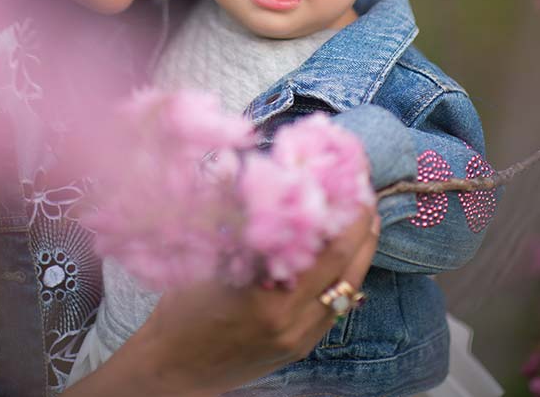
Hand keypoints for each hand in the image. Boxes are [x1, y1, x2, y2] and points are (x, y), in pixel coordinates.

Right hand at [72, 206, 378, 396]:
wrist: (173, 368)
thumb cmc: (181, 310)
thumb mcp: (206, 259)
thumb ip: (234, 218)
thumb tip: (248, 171)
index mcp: (268, 295)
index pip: (325, 247)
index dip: (344, 213)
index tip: (351, 181)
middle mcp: (291, 319)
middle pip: (345, 266)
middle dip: (360, 227)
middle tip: (366, 193)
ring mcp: (299, 337)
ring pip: (347, 289)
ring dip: (359, 252)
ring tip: (364, 219)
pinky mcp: (299, 347)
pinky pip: (334, 308)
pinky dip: (344, 278)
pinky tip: (345, 256)